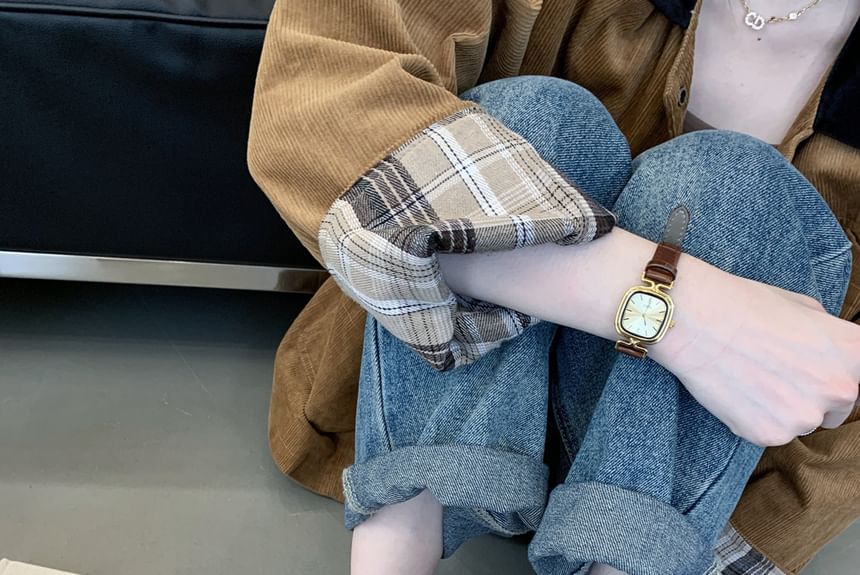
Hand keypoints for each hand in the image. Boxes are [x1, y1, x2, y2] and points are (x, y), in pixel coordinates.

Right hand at [653, 262, 859, 446]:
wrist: (696, 320)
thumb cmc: (745, 305)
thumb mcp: (804, 308)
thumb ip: (829, 340)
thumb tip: (830, 358)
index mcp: (854, 353)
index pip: (859, 379)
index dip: (831, 373)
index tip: (810, 370)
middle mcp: (840, 389)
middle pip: (836, 408)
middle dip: (811, 395)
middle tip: (774, 373)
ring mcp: (805, 416)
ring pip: (800, 422)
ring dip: (782, 408)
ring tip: (750, 378)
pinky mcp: (770, 434)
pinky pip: (769, 432)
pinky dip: (753, 418)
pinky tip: (735, 391)